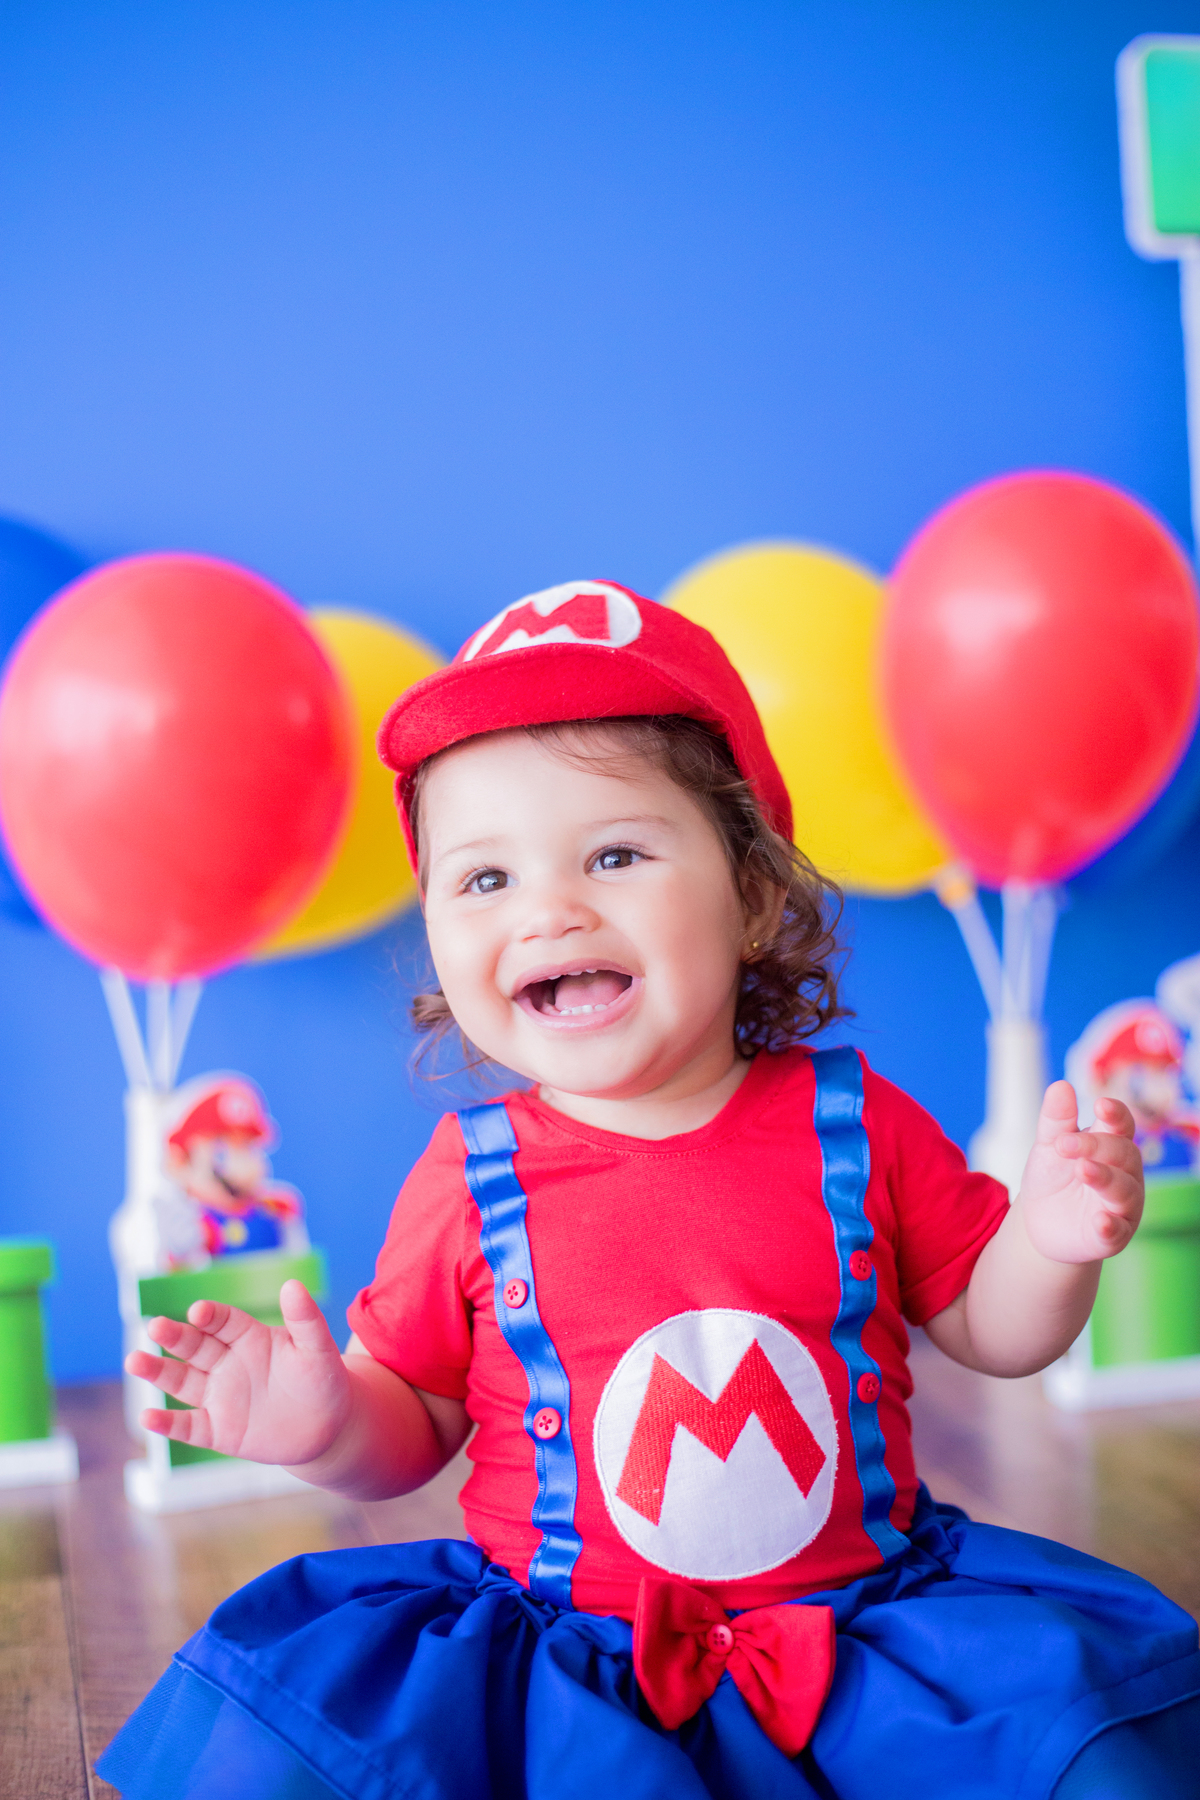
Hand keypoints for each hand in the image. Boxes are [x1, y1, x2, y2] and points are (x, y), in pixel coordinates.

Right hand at [126, 1279, 352, 1465]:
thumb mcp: (318, 1348)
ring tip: (134, 1360)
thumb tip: (292, 1284)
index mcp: (248, 1337)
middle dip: (174, 1336)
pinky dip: (167, 1423)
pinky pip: (188, 1426)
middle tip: (154, 1327)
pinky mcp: (217, 1431)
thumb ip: (305, 1319)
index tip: (198, 1311)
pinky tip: (148, 1416)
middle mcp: (226, 1363)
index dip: (210, 1316)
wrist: (327, 1428)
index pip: (223, 1321)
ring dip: (157, 1371)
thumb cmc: (322, 1380)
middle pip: (194, 1346)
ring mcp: (219, 1397)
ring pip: (181, 1381)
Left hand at [1017, 1081, 1143, 1265]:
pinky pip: (1117, 1230)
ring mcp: (1122, 1206)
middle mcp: (1124, 1174)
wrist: (1039, 1224)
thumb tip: (1060, 1085)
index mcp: (1110, 1146)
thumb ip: (1056, 1120)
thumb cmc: (1052, 1178)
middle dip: (1096, 1146)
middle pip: (1122, 1153)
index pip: (1121, 1125)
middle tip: (1064, 1144)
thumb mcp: (1048, 1147)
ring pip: (1124, 1189)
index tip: (1100, 1105)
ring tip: (1083, 1169)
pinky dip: (1110, 1226)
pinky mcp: (1113, 1235)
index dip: (1115, 1114)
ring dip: (1105, 1178)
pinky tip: (1100, 1221)